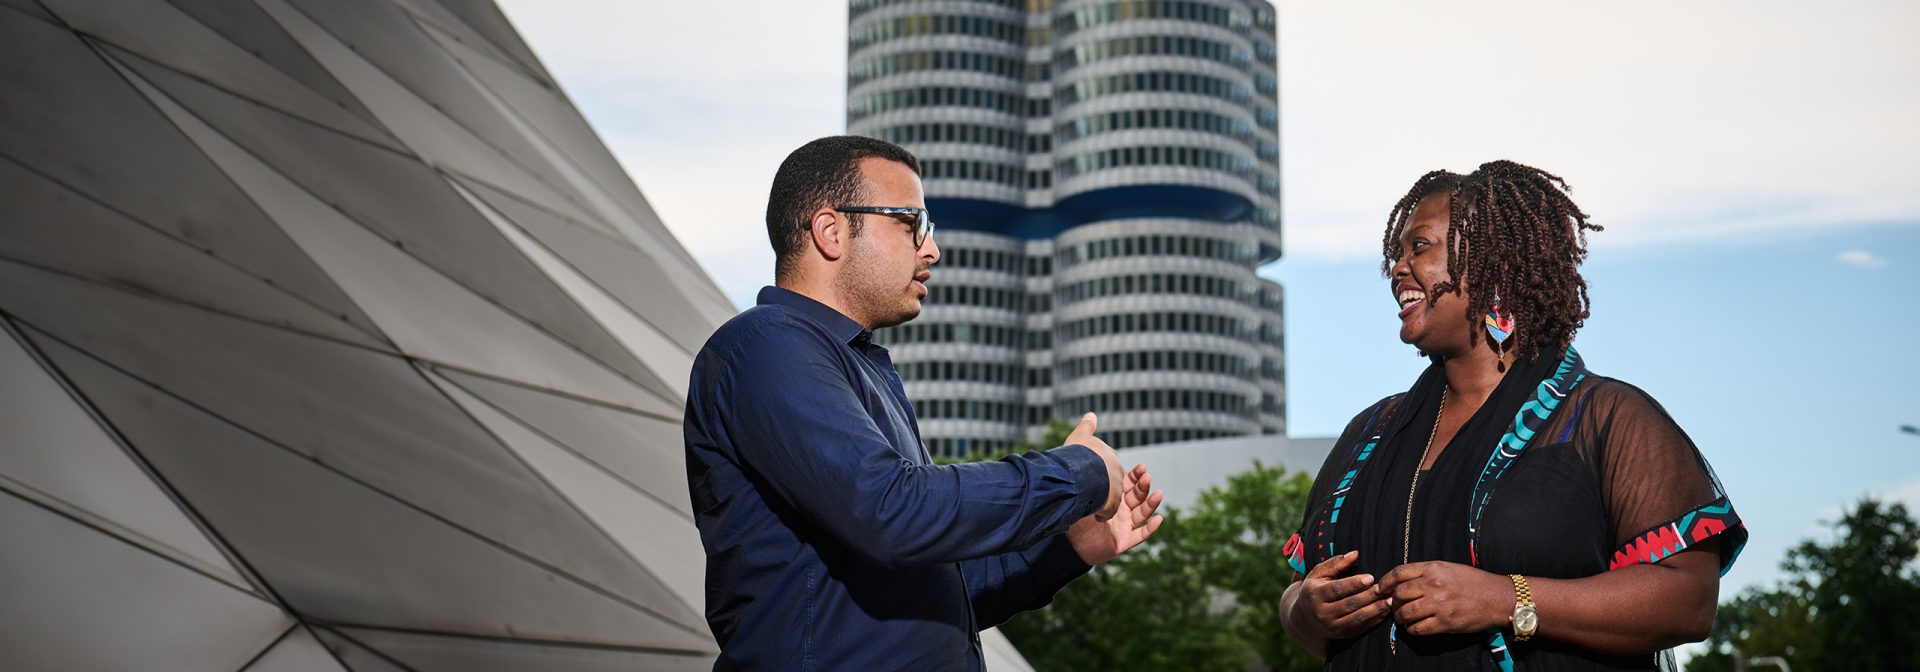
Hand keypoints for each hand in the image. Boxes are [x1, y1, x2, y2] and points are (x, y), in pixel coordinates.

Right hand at [1064, 412, 1122, 520]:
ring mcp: (1116, 488)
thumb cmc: (1079, 453)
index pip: (1106, 464)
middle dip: (1100, 486)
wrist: (1082, 470)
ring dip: (1100, 500)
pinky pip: (1107, 511)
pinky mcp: (1113, 503)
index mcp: (1110, 456)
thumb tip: (1091, 413)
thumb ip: (1086, 426)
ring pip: (1108, 497)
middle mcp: (1117, 472)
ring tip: (1087, 502)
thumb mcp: (1080, 436)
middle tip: (1086, 489)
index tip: (1086, 473)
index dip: (1096, 469)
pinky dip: (1100, 513)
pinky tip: (1090, 513)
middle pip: (1109, 482)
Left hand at [1067, 463, 1164, 563]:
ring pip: (1142, 513)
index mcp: (1114, 497)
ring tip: (1158, 494)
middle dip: (1143, 486)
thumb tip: (1088, 463)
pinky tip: (1159, 519)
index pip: (1129, 484)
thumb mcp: (1082, 499)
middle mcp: (1123, 510)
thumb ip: (1089, 485)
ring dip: (1151, 504)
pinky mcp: (1124, 541)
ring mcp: (1125, 525)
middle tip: (1147, 477)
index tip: (1142, 467)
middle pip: (1138, 496)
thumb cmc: (1075, 519)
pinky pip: (1140, 535)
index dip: (1136, 476)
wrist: (1069, 545)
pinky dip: (1151, 528)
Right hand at [1288, 551, 1390, 639]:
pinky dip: (1376, 620)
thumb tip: (1355, 554)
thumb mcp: (1318, 574)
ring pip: (1358, 617)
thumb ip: (1336, 563)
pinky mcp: (1342, 634)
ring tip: (1390, 600)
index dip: (1354, 584)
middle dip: (1369, 596)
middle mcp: (1323, 613)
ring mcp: (1333, 626)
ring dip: (1376, 609)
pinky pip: (1362, 627)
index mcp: (1316, 594)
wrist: (1304, 619)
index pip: (1337, 589)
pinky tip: (1386, 611)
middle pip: (1350, 604)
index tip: (1370, 577)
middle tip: (1385, 588)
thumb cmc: (1314, 590)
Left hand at [1377, 561, 1511, 636]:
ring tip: (1403, 619)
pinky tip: (1415, 627)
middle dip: (1393, 602)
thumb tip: (1402, 582)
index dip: (1385, 582)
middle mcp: (1433, 585)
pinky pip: (1418, 629)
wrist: (1498, 598)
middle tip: (1395, 607)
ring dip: (1401, 618)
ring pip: (1405, 613)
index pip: (1399, 573)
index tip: (1380, 589)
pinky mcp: (1445, 622)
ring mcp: (1439, 604)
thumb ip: (1425, 572)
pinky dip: (1412, 629)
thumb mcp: (1448, 568)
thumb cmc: (1474, 582)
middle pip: (1399, 594)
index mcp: (1433, 568)